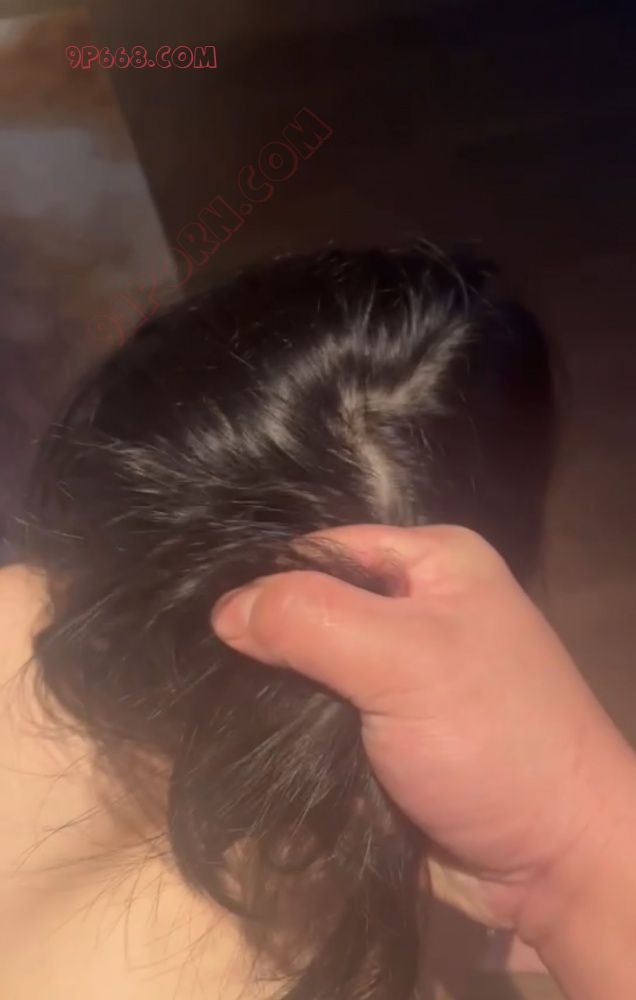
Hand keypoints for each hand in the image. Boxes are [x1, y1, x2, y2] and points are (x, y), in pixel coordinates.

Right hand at [211, 525, 635, 951]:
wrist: (555, 866)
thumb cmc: (493, 741)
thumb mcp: (404, 659)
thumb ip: (311, 620)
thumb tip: (223, 609)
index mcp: (433, 562)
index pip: (322, 549)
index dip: (266, 579)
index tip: (204, 620)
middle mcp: (417, 607)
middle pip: (313, 607)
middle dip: (265, 640)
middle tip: (200, 670)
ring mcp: (401, 674)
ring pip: (311, 667)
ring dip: (273, 693)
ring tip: (213, 708)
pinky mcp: (386, 732)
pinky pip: (320, 717)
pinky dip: (289, 731)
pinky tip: (248, 742)